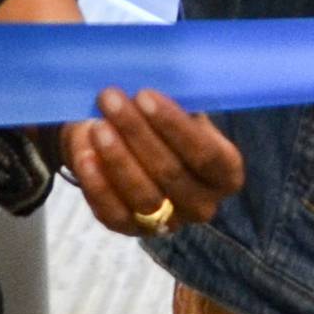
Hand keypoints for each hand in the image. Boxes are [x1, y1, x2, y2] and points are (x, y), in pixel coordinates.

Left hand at [62, 88, 244, 239]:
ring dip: (118, 158)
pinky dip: (98, 184)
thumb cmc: (158, 122)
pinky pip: (114, 213)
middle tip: (112, 99)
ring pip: (144, 195)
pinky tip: (87, 156)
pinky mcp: (131, 229)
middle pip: (171, 173)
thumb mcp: (177, 109)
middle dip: (138, 133)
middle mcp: (204, 205)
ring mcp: (168, 223)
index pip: (206, 155)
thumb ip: (176, 102)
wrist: (127, 145)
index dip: (174, 126)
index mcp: (226, 173)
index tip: (145, 95)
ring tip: (98, 125)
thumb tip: (156, 83)